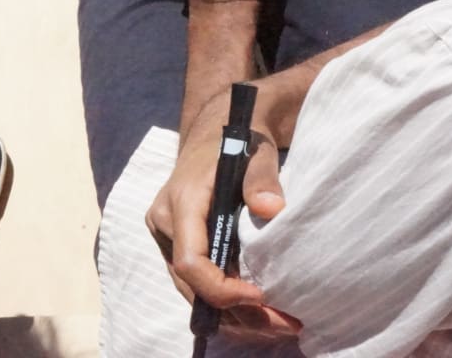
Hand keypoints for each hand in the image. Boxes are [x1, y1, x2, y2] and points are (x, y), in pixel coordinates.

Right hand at [145, 85, 300, 341]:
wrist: (216, 127)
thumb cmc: (237, 138)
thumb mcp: (255, 150)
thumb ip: (261, 177)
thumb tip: (271, 208)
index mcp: (180, 203)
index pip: (190, 261)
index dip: (221, 289)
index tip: (261, 296)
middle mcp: (166, 223)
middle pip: (191, 285)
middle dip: (237, 313)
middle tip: (286, 323)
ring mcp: (169, 235)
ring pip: (193, 290)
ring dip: (235, 313)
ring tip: (281, 322)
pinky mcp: (179, 242)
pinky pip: (197, 281)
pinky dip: (228, 300)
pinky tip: (263, 307)